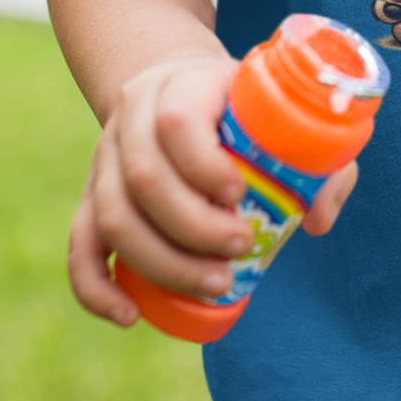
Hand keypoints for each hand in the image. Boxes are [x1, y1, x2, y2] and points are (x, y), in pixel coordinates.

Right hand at [67, 52, 358, 325]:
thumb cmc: (244, 110)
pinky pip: (79, 245)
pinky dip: (97, 287)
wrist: (180, 88)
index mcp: (182, 85)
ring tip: (215, 283)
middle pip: (143, 177)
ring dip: (162, 261)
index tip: (241, 195)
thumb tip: (313, 220)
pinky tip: (129, 315)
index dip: (205, 165)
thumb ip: (320, 160)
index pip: (178, 122)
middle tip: (240, 248)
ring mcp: (105, 158)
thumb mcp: (283, 114)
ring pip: (112, 215)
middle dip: (193, 226)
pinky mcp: (91, 196)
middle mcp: (133, 118)